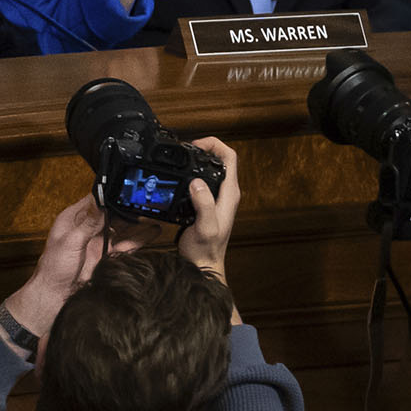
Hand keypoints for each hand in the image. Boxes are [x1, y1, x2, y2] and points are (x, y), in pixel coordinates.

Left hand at [2, 195, 143, 340]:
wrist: (56, 296)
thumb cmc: (54, 268)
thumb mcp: (71, 241)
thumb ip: (89, 223)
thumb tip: (102, 203)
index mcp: (74, 219)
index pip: (95, 201)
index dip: (110, 194)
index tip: (127, 189)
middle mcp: (88, 228)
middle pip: (113, 213)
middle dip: (128, 208)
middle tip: (146, 202)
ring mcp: (99, 242)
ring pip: (122, 228)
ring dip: (137, 222)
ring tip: (155, 213)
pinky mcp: (108, 256)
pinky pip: (127, 244)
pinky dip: (140, 238)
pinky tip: (153, 230)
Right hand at [178, 136, 238, 280]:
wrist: (203, 265)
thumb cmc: (205, 250)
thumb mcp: (204, 226)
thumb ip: (204, 204)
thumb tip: (197, 182)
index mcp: (229, 194)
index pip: (229, 157)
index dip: (214, 145)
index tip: (195, 146)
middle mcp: (227, 193)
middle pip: (221, 159)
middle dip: (205, 148)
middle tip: (186, 149)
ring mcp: (219, 198)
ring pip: (212, 169)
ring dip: (199, 160)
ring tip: (183, 158)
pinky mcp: (209, 203)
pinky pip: (204, 180)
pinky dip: (193, 173)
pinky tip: (181, 177)